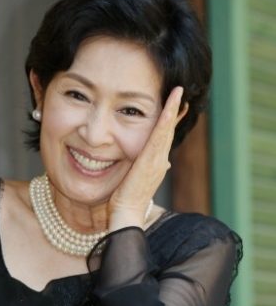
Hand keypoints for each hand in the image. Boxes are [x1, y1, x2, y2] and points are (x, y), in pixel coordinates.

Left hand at [108, 86, 186, 230]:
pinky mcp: (149, 162)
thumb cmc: (128, 201)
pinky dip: (165, 121)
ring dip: (173, 109)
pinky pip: (159, 137)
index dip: (171, 120)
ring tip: (178, 91)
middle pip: (170, 130)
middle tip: (180, 90)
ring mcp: (157, 161)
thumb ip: (147, 168)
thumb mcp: (138, 180)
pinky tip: (169, 107)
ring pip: (167, 130)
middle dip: (175, 109)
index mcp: (157, 164)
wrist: (126, 215)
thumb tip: (164, 162)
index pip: (165, 137)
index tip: (176, 105)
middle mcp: (160, 161)